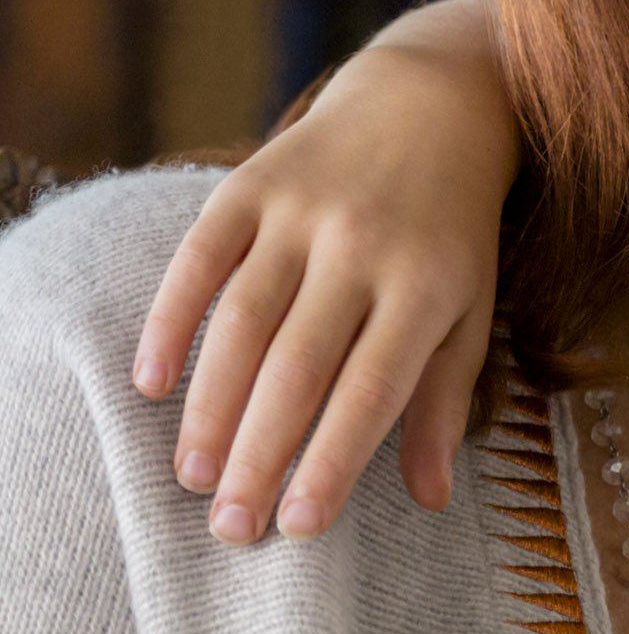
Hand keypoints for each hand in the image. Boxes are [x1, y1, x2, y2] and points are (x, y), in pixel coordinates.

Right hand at [136, 0, 515, 542]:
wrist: (431, 105)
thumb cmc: (452, 234)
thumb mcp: (471, 309)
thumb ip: (444, 401)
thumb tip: (430, 497)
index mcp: (429, 287)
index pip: (374, 391)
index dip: (332, 462)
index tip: (297, 528)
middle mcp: (365, 248)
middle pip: (301, 367)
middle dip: (260, 453)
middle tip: (228, 526)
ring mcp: (304, 213)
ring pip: (244, 322)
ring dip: (212, 406)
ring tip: (192, 476)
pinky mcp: (251, 183)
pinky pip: (199, 259)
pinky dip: (170, 321)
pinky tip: (152, 385)